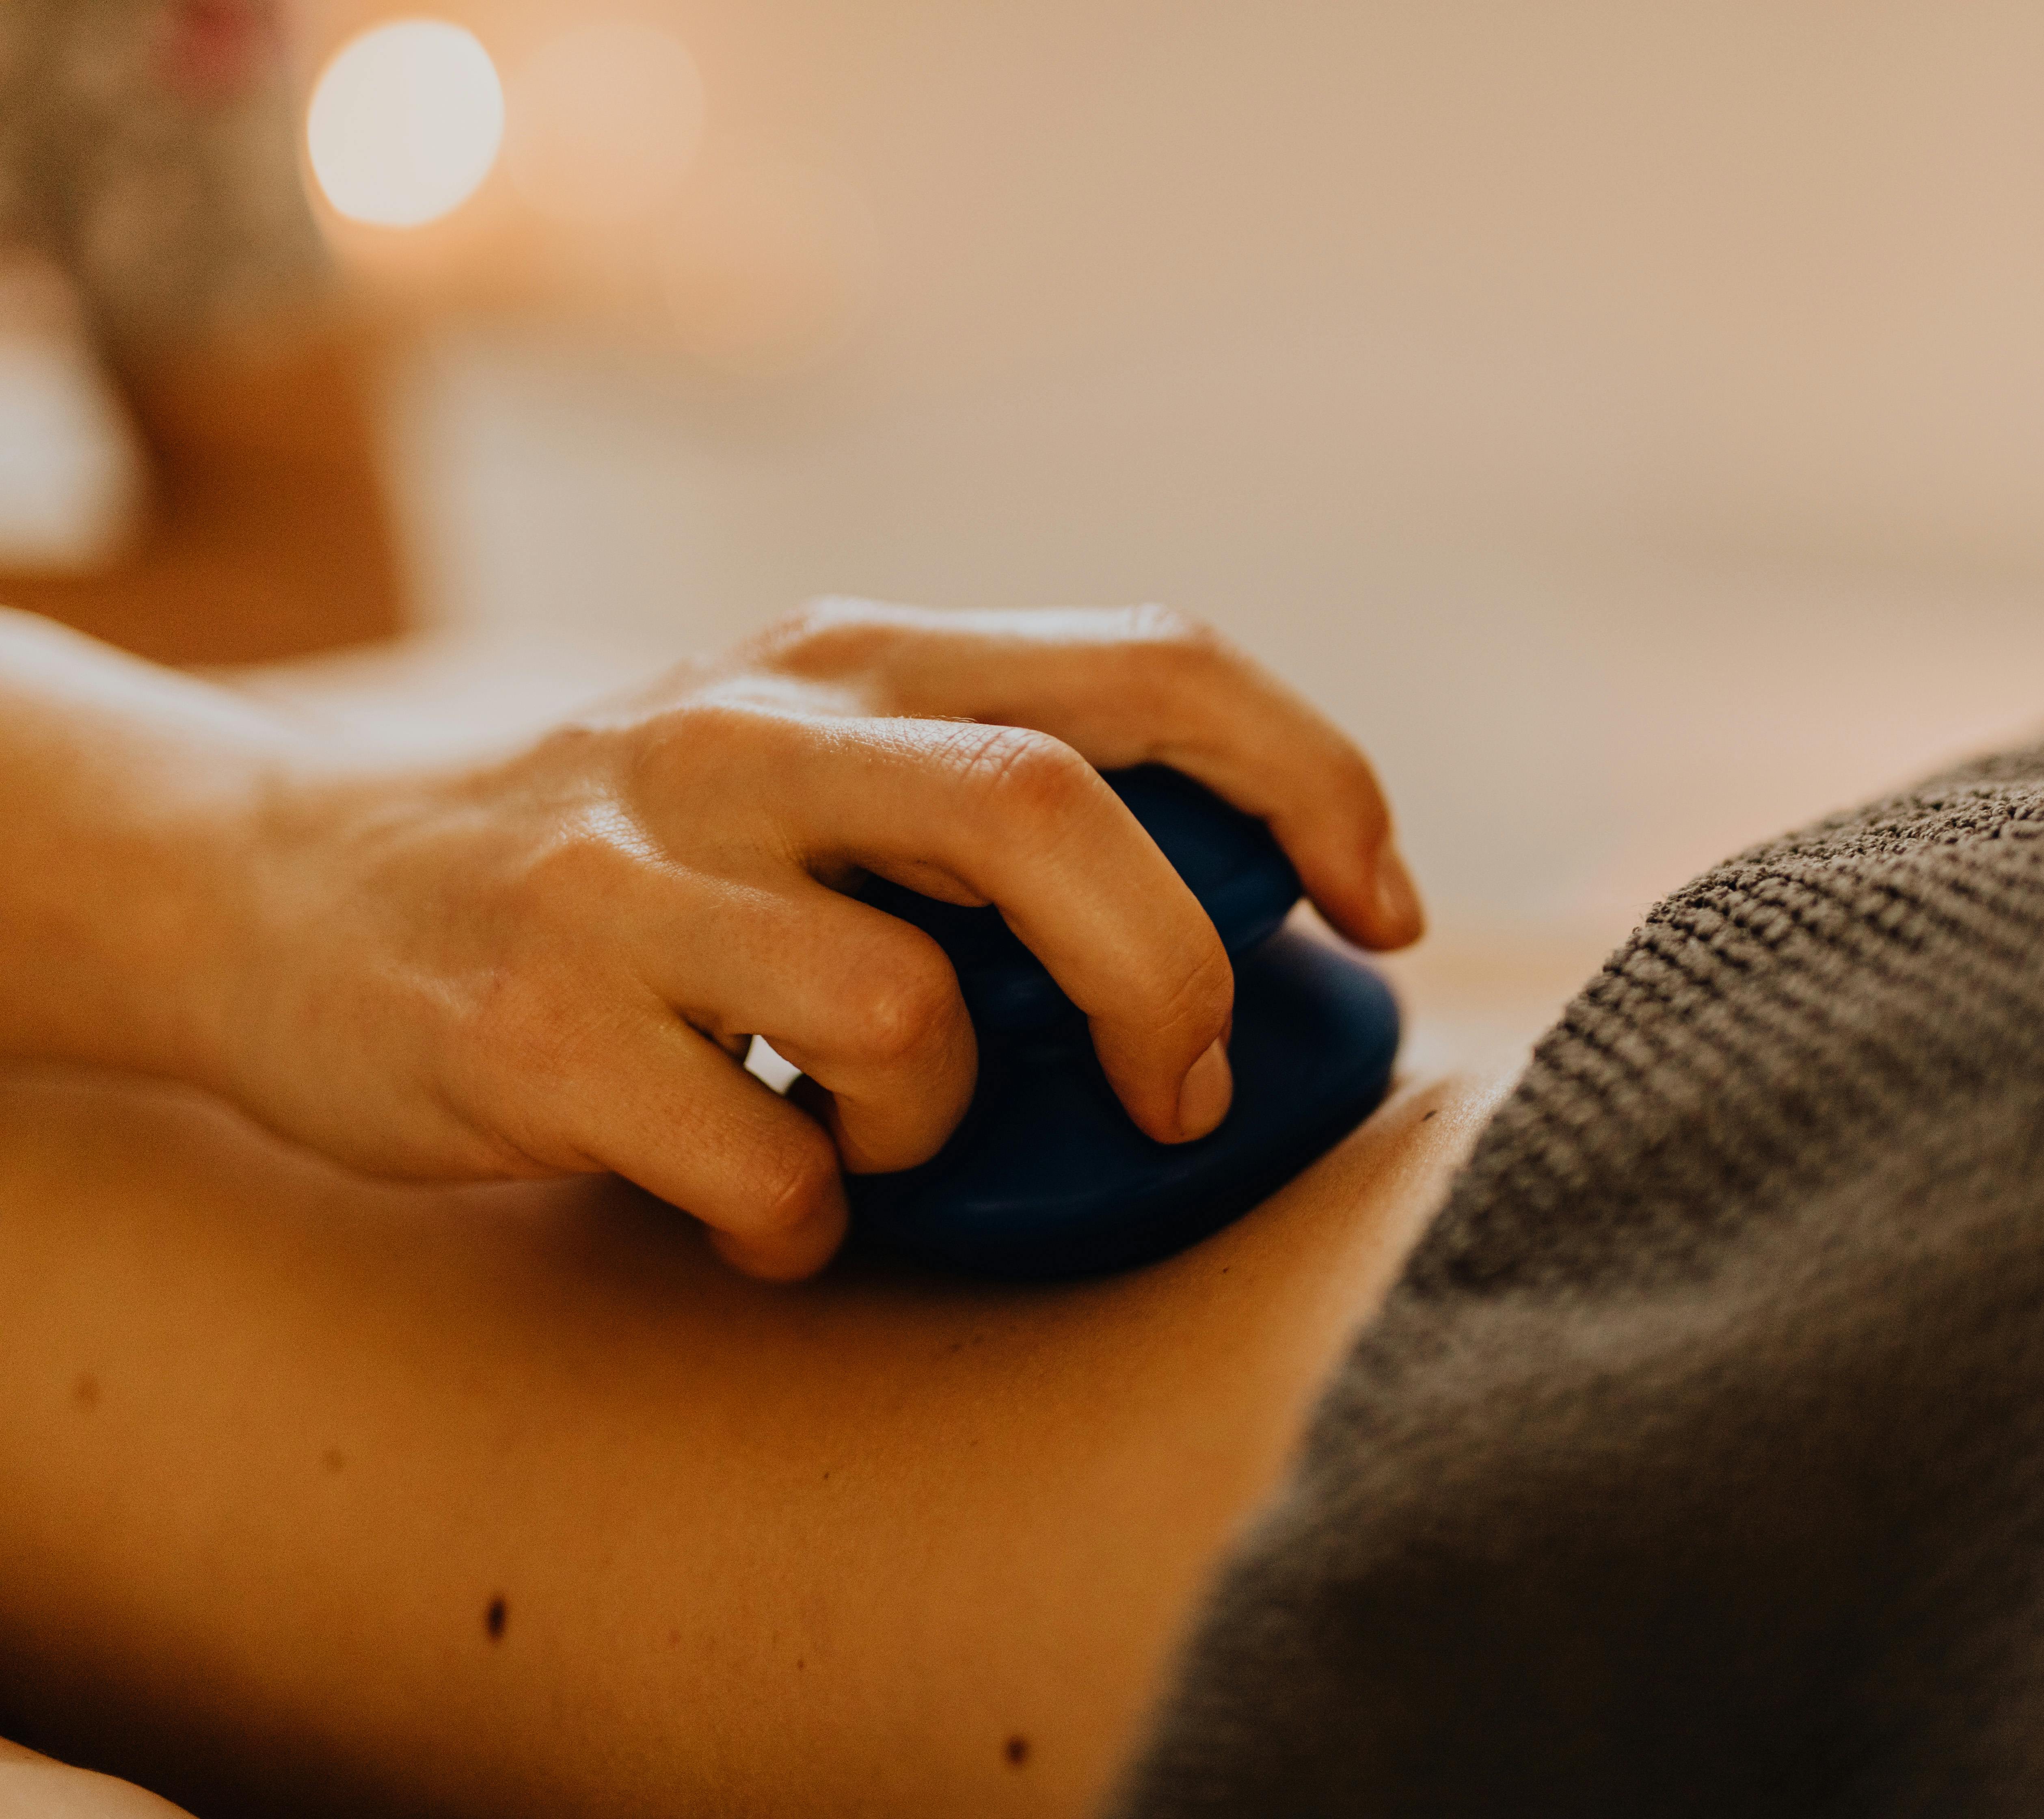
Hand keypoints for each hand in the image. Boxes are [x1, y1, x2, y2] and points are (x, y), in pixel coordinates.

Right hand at [204, 601, 1421, 1279]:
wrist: (281, 887)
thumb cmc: (619, 859)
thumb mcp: (797, 762)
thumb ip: (980, 798)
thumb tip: (1237, 927)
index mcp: (850, 658)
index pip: (1152, 663)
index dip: (1311, 780)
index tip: (1378, 911)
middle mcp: (746, 734)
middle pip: (1050, 814)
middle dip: (1170, 976)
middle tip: (1179, 1095)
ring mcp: (625, 877)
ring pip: (903, 1012)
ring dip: (942, 1122)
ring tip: (876, 1143)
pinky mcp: (523, 1026)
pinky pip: (759, 1162)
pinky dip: (803, 1221)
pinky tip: (765, 1211)